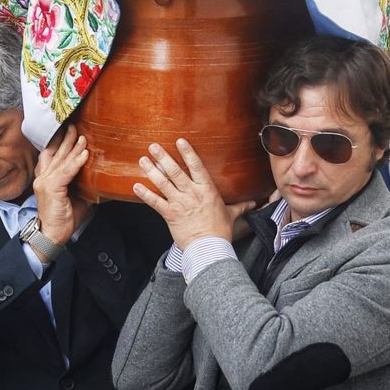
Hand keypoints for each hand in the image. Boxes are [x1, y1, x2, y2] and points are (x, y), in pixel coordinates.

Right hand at [32, 129, 90, 245]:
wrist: (52, 235)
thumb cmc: (63, 218)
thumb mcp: (76, 197)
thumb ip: (83, 185)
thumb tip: (100, 179)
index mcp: (46, 178)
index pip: (51, 155)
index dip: (59, 142)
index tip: (69, 131)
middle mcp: (43, 177)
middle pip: (56, 153)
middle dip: (66, 139)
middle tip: (75, 127)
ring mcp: (45, 182)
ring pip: (62, 160)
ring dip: (74, 147)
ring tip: (83, 137)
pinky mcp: (51, 188)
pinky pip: (66, 172)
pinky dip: (76, 162)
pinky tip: (84, 154)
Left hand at [133, 139, 256, 249]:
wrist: (210, 247)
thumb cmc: (220, 231)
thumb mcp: (232, 215)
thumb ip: (240, 207)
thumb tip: (254, 204)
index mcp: (207, 190)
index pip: (197, 166)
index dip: (188, 153)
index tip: (179, 141)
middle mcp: (192, 193)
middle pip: (175, 171)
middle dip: (163, 157)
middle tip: (153, 146)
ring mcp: (180, 203)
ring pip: (163, 183)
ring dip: (151, 170)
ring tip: (143, 160)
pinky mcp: (170, 214)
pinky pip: (155, 202)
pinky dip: (145, 194)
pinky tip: (136, 186)